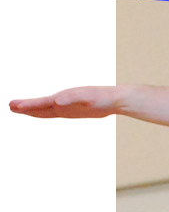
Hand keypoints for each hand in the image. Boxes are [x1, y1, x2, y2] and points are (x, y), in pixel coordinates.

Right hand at [8, 85, 122, 118]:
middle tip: (9, 106)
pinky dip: (43, 114)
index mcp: (63, 96)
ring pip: (44, 109)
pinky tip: (36, 115)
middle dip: (25, 106)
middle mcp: (61, 100)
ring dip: (31, 110)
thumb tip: (57, 101)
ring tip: (17, 110)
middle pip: (39, 104)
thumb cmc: (102, 97)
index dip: (28, 105)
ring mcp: (65, 106)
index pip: (41, 102)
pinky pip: (53, 113)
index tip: (14, 105)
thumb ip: (71, 99)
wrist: (115, 99)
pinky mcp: (71, 112)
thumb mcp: (87, 98)